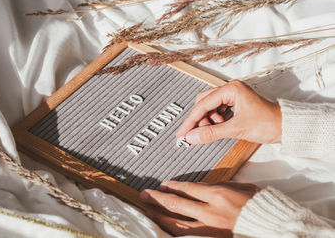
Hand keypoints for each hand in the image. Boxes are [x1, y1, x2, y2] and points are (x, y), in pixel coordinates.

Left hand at [140, 181, 259, 236]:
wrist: (273, 226)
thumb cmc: (258, 204)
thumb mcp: (238, 187)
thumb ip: (215, 186)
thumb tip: (195, 187)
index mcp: (218, 194)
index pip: (187, 188)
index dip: (172, 186)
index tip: (162, 184)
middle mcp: (211, 212)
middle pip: (177, 204)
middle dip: (158, 198)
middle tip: (144, 194)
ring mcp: (210, 229)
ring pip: (177, 223)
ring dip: (159, 215)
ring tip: (147, 209)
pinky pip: (187, 237)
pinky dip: (173, 231)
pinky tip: (164, 227)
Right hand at [176, 80, 281, 143]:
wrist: (286, 127)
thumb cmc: (267, 124)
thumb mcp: (236, 129)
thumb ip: (211, 133)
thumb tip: (191, 138)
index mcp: (231, 89)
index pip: (203, 104)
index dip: (191, 120)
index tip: (181, 133)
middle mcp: (230, 88)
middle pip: (204, 102)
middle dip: (199, 119)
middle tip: (195, 134)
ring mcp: (233, 95)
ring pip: (209, 106)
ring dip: (207, 119)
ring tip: (213, 130)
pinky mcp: (235, 102)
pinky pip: (217, 109)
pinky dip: (214, 119)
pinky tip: (219, 127)